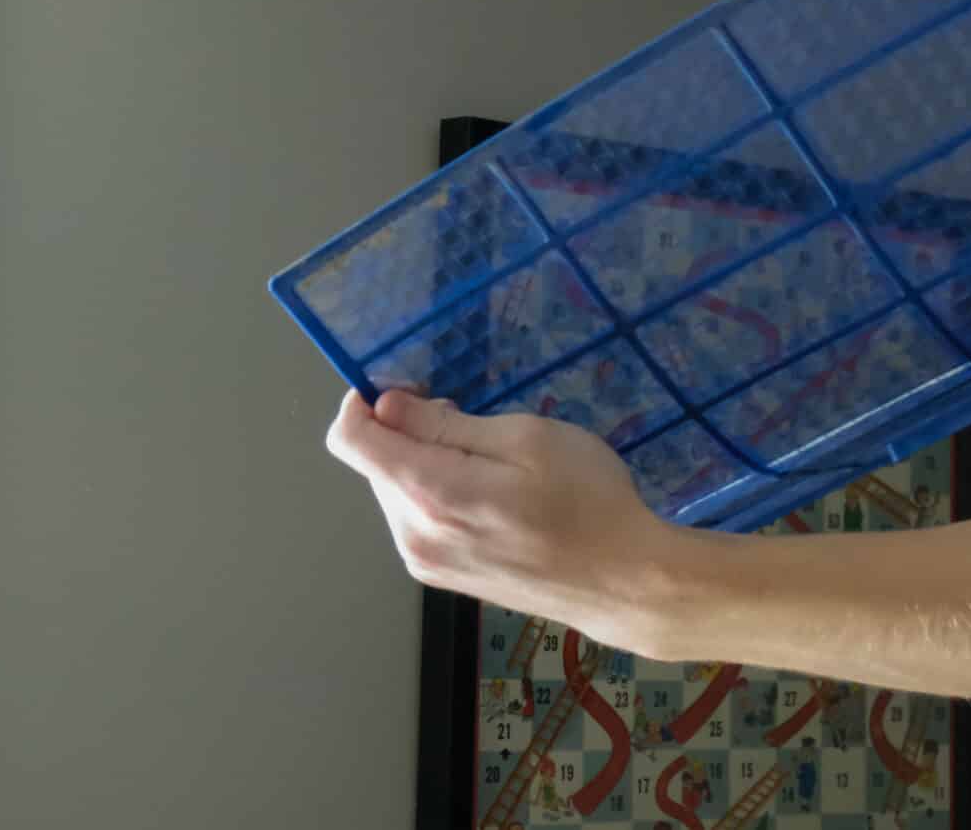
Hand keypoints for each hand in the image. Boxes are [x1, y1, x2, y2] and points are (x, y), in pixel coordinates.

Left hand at [325, 389, 672, 648]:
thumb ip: (447, 424)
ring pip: (396, 491)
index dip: (364, 402)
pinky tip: (491, 498)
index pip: (349, 440)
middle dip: (409, 433)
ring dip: (425, 465)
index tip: (412, 389)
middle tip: (477, 425)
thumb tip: (386, 406)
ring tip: (493, 466)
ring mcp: (424, 562)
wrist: (620, 581)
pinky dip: (437, 495)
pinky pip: (416, 519)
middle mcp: (411, 534)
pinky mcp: (441, 578)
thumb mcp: (527, 439)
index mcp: (430, 493)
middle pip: (375, 463)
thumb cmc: (586, 499)